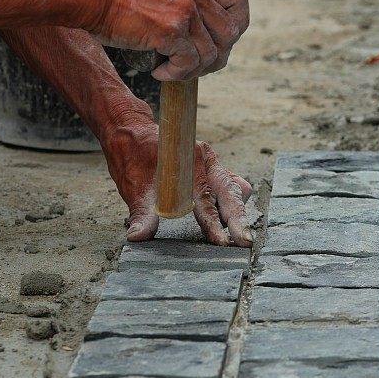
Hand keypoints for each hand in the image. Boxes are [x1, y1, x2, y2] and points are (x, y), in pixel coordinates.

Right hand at [90, 0, 248, 80]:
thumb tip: (214, 33)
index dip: (236, 23)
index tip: (219, 38)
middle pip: (230, 32)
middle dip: (216, 55)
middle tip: (194, 63)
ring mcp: (185, 7)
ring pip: (211, 53)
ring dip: (195, 69)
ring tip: (173, 69)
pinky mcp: (170, 29)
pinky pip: (189, 63)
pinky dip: (176, 74)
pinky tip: (160, 71)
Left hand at [110, 115, 254, 245]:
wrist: (135, 136)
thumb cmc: (134, 157)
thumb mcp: (134, 186)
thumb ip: (141, 213)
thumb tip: (138, 236)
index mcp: (188, 161)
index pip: (206, 197)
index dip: (214, 221)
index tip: (221, 241)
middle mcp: (205, 160)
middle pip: (231, 191)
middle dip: (238, 218)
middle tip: (244, 242)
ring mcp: (212, 164)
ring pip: (235, 187)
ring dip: (237, 210)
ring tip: (239, 234)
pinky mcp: (213, 169)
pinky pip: (232, 183)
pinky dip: (233, 201)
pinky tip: (229, 218)